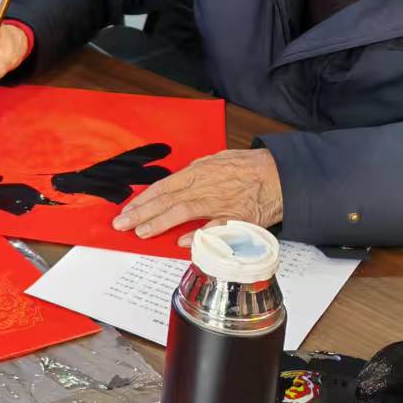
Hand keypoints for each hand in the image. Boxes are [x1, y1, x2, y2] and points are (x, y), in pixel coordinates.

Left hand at [111, 148, 282, 242]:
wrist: (280, 174)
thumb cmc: (249, 167)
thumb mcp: (217, 160)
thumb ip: (196, 172)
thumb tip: (177, 182)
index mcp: (199, 172)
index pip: (163, 186)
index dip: (142, 200)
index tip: (126, 210)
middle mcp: (205, 186)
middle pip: (167, 200)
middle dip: (141, 213)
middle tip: (121, 224)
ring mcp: (220, 202)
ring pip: (184, 212)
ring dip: (160, 223)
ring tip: (141, 232)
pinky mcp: (236, 218)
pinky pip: (214, 228)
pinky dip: (197, 235)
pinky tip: (180, 241)